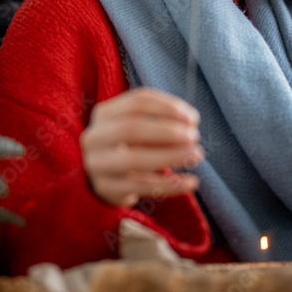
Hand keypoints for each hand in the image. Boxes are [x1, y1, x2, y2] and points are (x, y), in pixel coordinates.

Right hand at [80, 87, 203, 207]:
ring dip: (170, 156)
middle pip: (131, 127)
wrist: (101, 182)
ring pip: (134, 159)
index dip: (167, 107)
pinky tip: (190, 182)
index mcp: (104, 114)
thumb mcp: (136, 128)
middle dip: (167, 131)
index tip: (193, 118)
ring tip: (196, 155)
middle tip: (194, 137)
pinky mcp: (106, 189)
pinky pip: (141, 187)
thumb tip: (190, 122)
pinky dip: (169, 184)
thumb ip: (160, 121)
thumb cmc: (128, 147)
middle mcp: (95, 137)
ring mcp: (97, 165)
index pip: (137, 101)